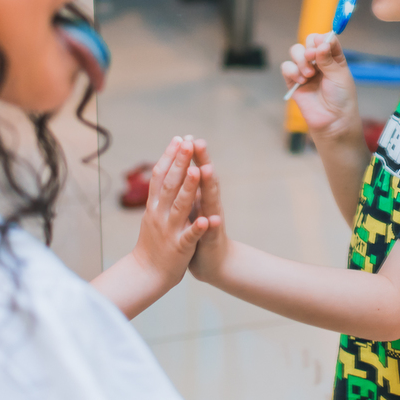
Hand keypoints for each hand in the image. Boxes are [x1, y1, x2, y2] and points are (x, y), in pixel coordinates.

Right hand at [130, 136, 211, 289]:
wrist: (146, 274)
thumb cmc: (153, 241)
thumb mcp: (153, 213)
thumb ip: (159, 192)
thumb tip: (164, 167)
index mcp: (154, 205)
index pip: (160, 176)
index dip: (169, 157)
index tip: (179, 138)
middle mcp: (159, 214)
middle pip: (170, 184)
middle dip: (180, 163)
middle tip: (189, 142)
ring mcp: (169, 230)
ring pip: (180, 206)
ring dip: (189, 188)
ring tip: (198, 171)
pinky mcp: (179, 248)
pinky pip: (189, 236)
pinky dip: (198, 228)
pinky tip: (207, 220)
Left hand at [188, 140, 229, 284]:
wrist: (214, 263)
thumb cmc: (200, 233)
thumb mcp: (194, 208)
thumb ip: (192, 189)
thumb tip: (187, 167)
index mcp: (200, 197)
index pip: (196, 171)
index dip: (192, 155)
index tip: (186, 135)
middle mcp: (209, 205)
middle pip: (206, 179)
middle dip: (202, 160)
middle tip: (199, 141)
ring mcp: (213, 220)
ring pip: (211, 200)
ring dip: (209, 185)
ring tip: (206, 169)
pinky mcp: (212, 239)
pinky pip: (211, 231)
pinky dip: (212, 224)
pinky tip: (213, 218)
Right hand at [281, 32, 359, 138]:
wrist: (333, 122)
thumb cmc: (341, 99)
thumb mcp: (339, 76)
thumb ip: (328, 59)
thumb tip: (320, 43)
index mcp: (333, 58)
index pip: (325, 40)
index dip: (322, 38)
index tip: (322, 44)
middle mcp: (319, 62)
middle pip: (308, 42)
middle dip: (309, 47)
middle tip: (312, 56)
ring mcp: (306, 71)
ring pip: (296, 52)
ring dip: (301, 59)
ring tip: (309, 74)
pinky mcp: (294, 82)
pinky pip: (286, 67)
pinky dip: (292, 70)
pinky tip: (301, 80)